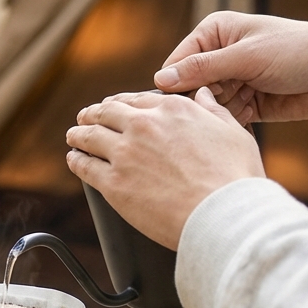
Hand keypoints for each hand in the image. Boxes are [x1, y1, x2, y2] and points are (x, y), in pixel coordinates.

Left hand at [65, 89, 264, 249]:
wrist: (223, 214)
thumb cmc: (234, 178)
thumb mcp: (233, 132)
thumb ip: (212, 110)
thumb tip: (203, 94)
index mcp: (172, 109)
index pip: (135, 100)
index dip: (120, 104)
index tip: (113, 107)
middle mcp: (144, 126)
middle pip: (106, 113)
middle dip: (93, 114)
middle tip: (85, 118)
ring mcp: (125, 154)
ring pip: (89, 136)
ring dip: (78, 134)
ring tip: (73, 136)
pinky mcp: (113, 183)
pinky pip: (84, 166)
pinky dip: (75, 160)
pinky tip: (74, 159)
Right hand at [154, 12, 307, 124]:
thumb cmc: (297, 51)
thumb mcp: (247, 57)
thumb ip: (203, 69)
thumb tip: (159, 80)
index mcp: (214, 34)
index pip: (177, 64)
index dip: (175, 86)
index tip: (183, 103)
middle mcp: (219, 56)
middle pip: (189, 89)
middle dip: (201, 102)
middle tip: (219, 105)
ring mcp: (232, 81)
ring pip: (206, 107)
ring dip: (218, 113)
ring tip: (240, 107)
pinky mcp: (245, 104)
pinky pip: (225, 119)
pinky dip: (232, 123)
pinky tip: (248, 116)